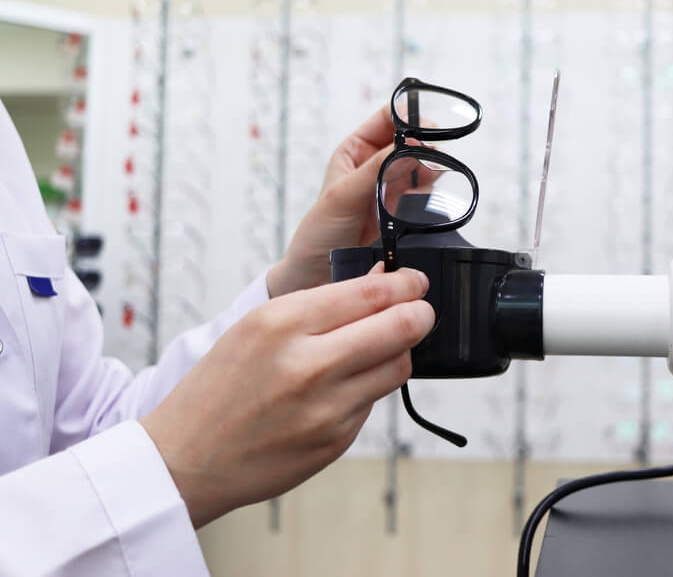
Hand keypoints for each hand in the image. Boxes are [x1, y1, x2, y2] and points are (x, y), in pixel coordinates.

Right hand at [140, 265, 432, 527]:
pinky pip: (374, 401)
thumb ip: (320, 304)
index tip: (415, 281)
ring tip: (384, 344)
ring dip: (400, 350)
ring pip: (398, 366)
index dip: (407, 283)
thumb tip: (380, 281)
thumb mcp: (256, 326)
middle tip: (421, 308)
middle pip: (401, 327)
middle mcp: (308, 364)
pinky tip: (347, 383)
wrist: (185, 458)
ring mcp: (326, 407)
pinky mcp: (336, 440)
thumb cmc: (219, 386)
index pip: (372, 293)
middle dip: (420, 313)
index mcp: (282, 323)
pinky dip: (370, 386)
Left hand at [267, 105, 435, 297]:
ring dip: (430, 168)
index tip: (425, 124)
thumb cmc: (318, 232)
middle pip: (411, 140)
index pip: (388, 118)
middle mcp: (376, 165)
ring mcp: (392, 188)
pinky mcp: (404, 211)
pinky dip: (431, 192)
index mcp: (356, 151)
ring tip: (430, 176)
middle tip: (431, 155)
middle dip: (424, 143)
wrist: (318, 275)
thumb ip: (377, 170)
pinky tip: (426, 197)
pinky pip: (425, 194)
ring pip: (422, 166)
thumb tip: (410, 146)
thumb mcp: (343, 195)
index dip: (408, 115)